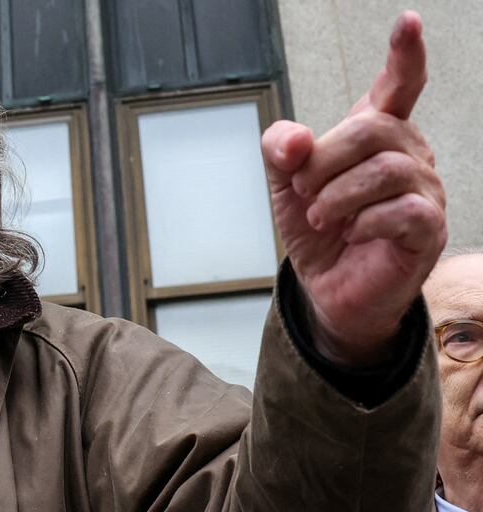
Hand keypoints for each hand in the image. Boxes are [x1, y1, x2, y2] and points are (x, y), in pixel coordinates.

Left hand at [261, 11, 445, 366]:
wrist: (325, 286)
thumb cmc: (317, 229)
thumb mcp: (285, 183)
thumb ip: (281, 149)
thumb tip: (297, 140)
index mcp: (375, 137)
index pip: (398, 87)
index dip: (404, 56)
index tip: (408, 22)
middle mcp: (408, 155)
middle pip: (372, 130)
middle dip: (323, 161)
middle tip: (302, 190)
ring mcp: (424, 192)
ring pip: (386, 170)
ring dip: (337, 195)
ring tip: (321, 216)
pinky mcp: (428, 229)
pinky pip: (403, 210)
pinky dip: (362, 221)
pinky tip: (351, 232)